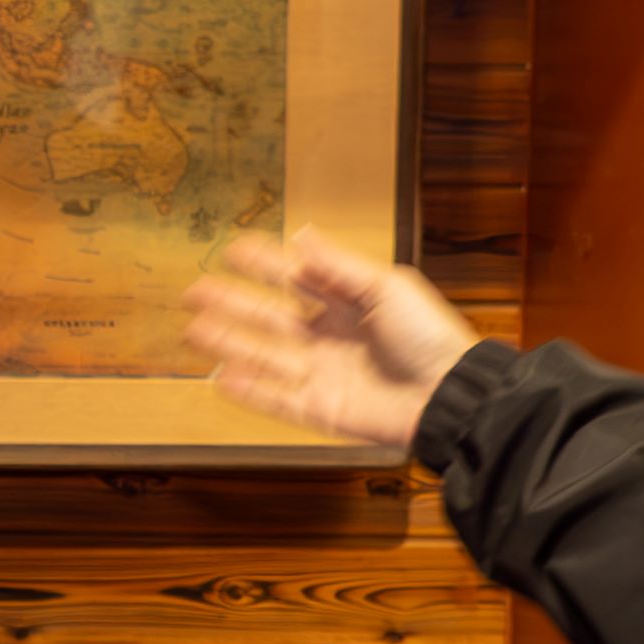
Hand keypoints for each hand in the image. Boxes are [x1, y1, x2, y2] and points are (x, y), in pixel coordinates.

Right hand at [187, 228, 477, 453]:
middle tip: (195, 292)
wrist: (450, 395)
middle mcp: (329, 336)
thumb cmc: (428, 336)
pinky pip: (277, 400)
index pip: (295, 278)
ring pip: (265, 356)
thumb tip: (302, 235)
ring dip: (229, 343)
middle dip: (232, 303)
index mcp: (347, 302)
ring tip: (193, 332)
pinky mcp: (321, 409)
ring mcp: (323, 373)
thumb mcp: (386, 287)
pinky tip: (219, 377)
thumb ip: (339, 267)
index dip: (263, 264)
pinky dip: (249, 390)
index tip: (231, 250)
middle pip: (270, 317)